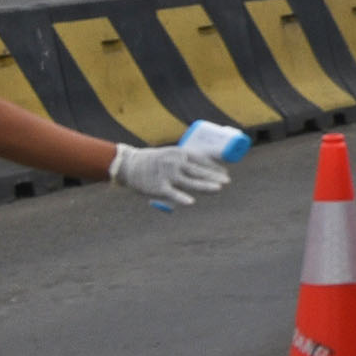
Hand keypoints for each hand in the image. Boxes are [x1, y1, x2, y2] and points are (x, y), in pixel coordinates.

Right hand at [109, 141, 231, 206]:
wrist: (128, 164)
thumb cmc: (152, 161)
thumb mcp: (170, 155)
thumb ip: (184, 162)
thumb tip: (203, 169)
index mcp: (179, 153)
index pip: (201, 159)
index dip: (214, 166)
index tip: (225, 172)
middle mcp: (175, 163)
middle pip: (199, 171)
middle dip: (215, 176)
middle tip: (228, 181)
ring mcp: (167, 175)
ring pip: (191, 182)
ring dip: (206, 185)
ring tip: (219, 189)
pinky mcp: (159, 187)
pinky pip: (172, 194)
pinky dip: (181, 198)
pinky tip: (191, 202)